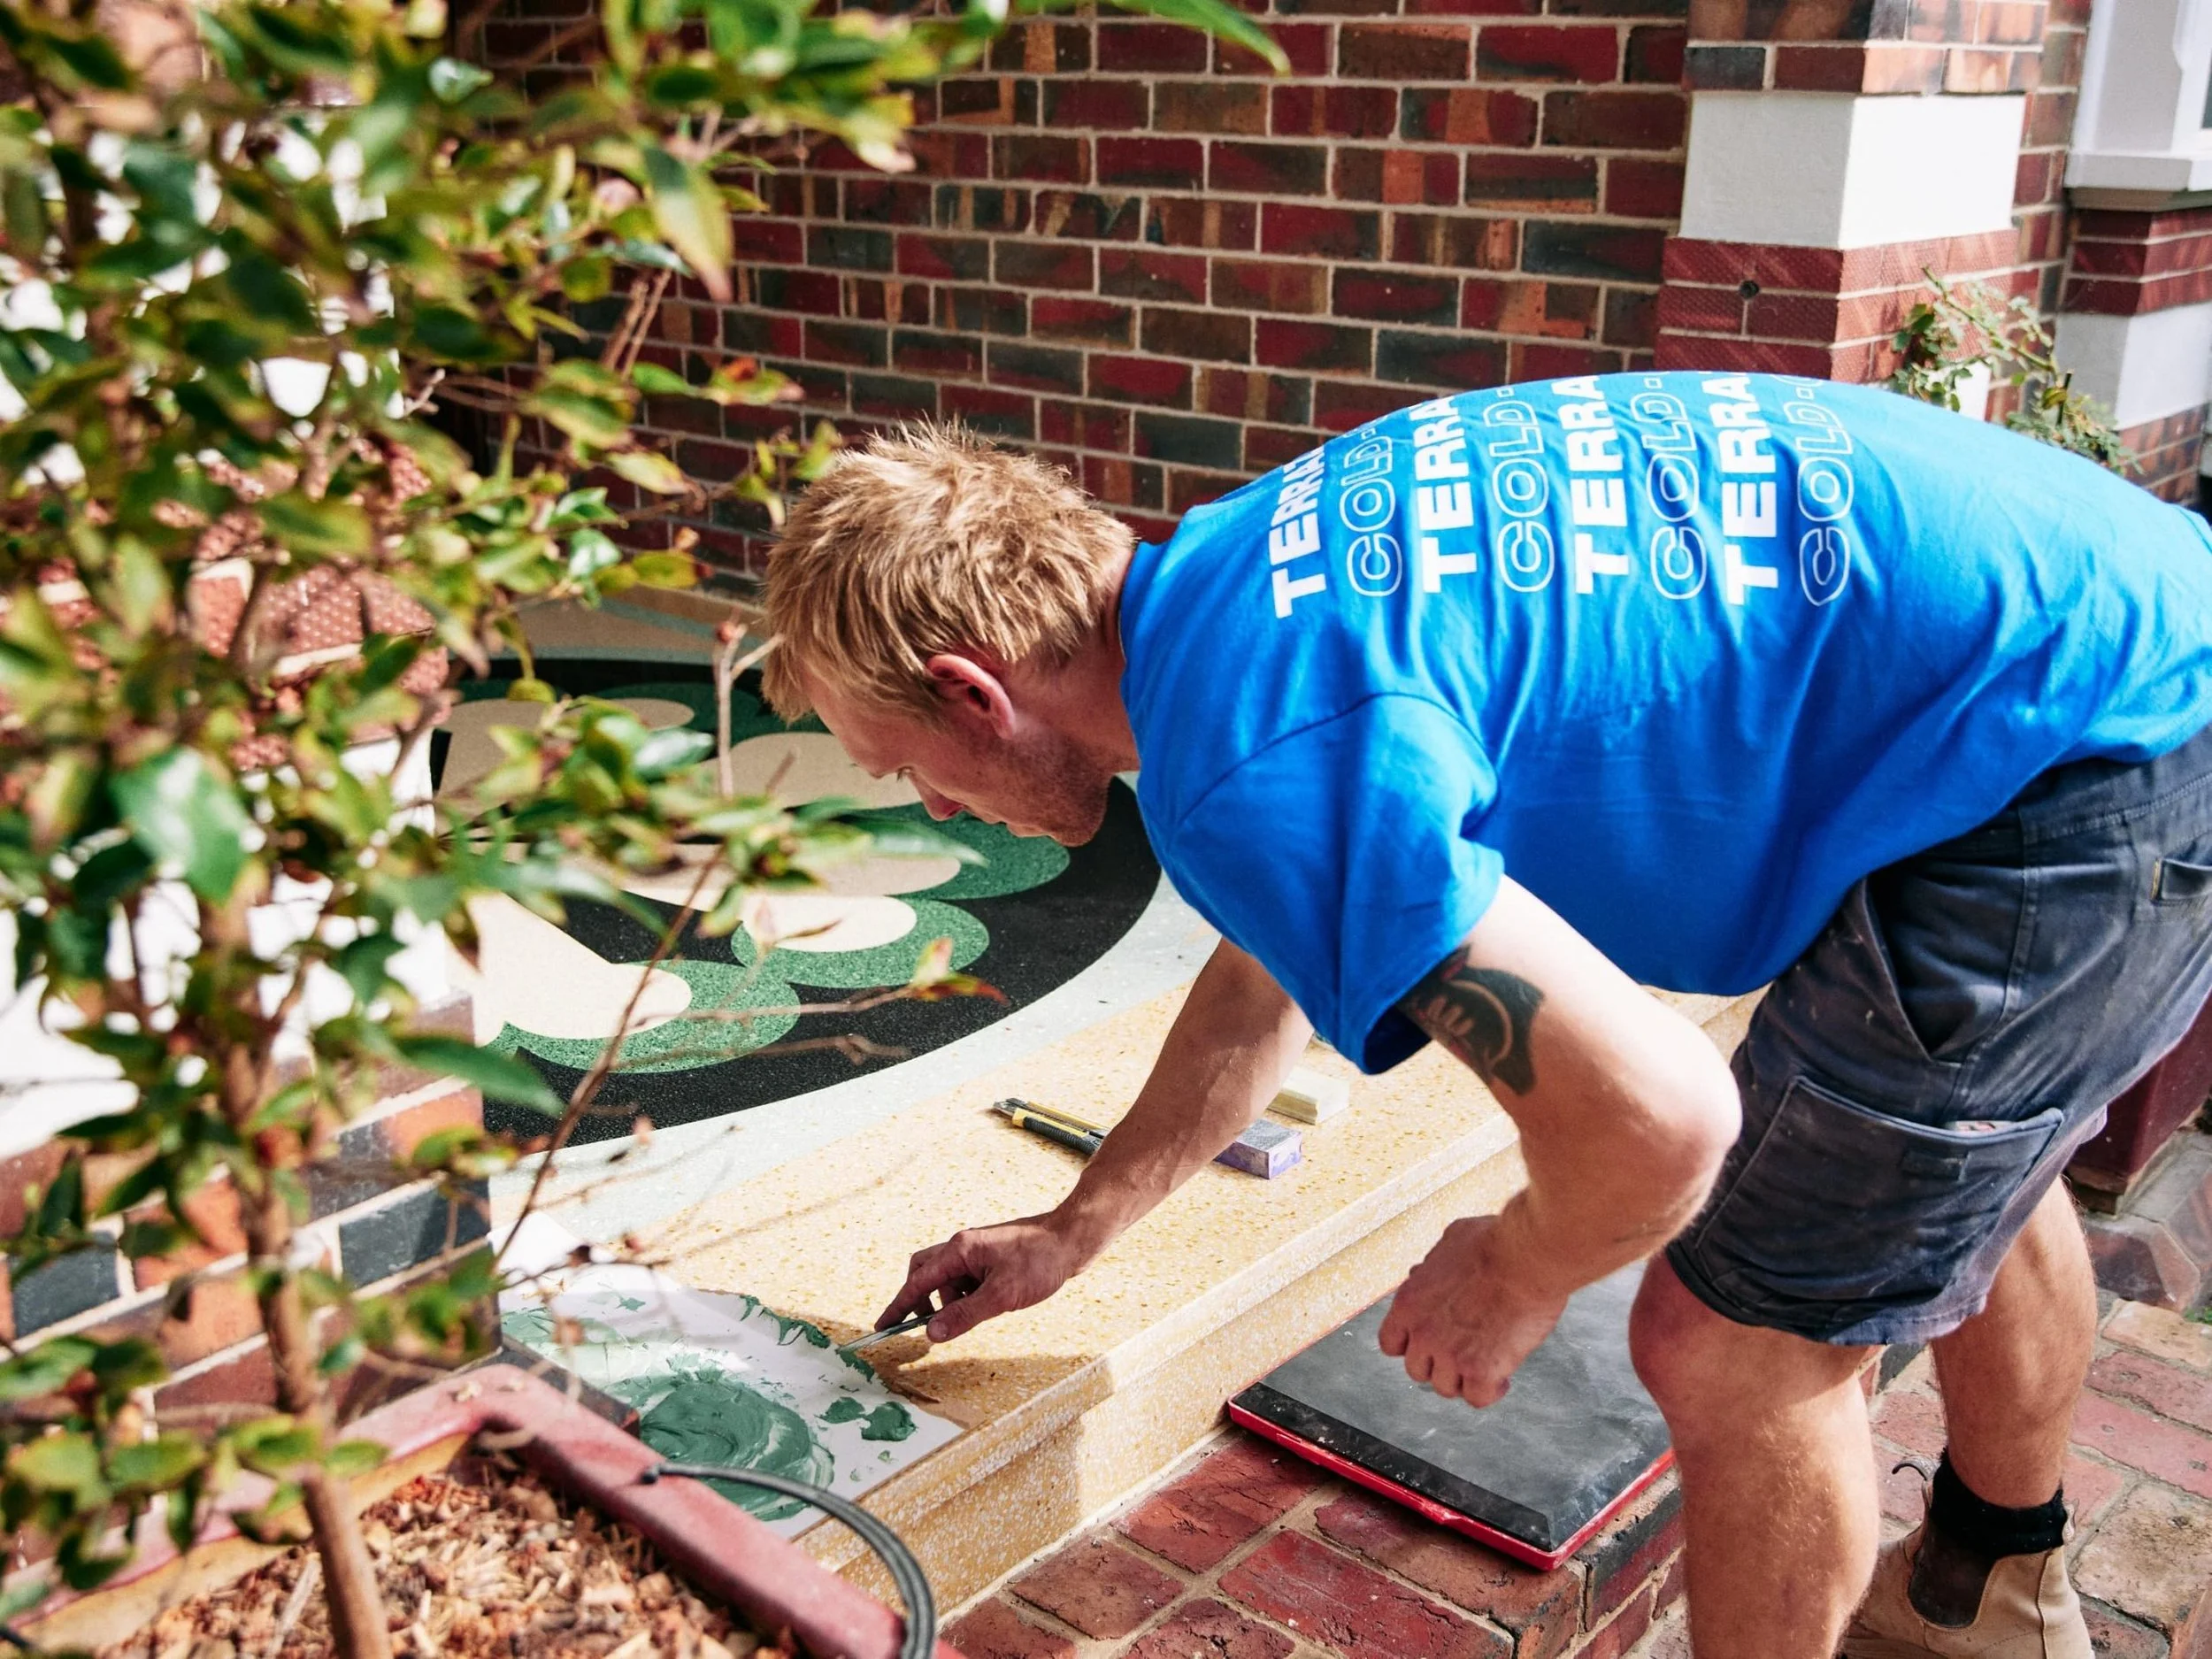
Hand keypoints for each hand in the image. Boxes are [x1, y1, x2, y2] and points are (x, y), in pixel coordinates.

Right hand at [875, 1212, 1091, 1342]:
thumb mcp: (1001, 1295)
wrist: (1071, 1240)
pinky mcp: (990, 1258)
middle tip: (929, 1326)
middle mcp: (963, 1247)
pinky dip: (968, 1295)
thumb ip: (964, 1315)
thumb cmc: (1040, 1262)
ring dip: (951, 1300)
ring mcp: (977, 1251)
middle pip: (925, 1273)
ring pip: (947, 1278)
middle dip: (921, 1300)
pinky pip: (966, 1279)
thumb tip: (932, 1333)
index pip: (917, 1282)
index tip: (882, 1326)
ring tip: (977, 1312)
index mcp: (959, 1250)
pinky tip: (990, 1304)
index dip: (898, 1306)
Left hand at [1377, 1214, 1568, 1405]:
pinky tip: (1502, 1377)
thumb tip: (1425, 1271)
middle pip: (1418, 1370)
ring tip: (1485, 1361)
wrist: (1525, 1257)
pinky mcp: (1480, 1371)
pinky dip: (1490, 1391)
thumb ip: (1432, 1266)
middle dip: (1439, 1362)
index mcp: (1409, 1303)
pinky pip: (1477, 1398)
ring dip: (1464, 1378)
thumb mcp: (1449, 1242)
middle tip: (1463, 1351)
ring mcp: (1450, 1355)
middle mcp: (1423, 1333)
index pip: (1390, 1343)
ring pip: (1446, 1388)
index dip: (1410, 1344)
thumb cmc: (1494, 1243)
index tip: (1429, 1341)